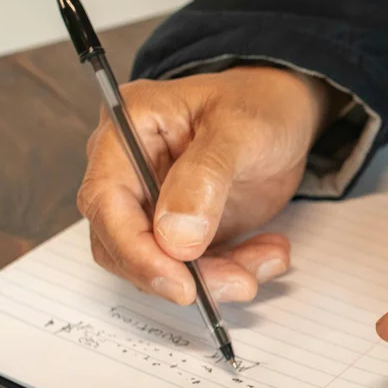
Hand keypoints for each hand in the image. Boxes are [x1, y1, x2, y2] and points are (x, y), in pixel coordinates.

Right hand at [76, 66, 334, 305]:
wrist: (282, 112)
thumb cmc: (257, 104)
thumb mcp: (239, 129)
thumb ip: (205, 177)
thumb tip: (174, 238)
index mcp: (127, 129)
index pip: (106, 200)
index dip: (135, 250)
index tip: (180, 283)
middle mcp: (127, 169)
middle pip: (123, 242)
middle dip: (179, 272)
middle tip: (237, 282)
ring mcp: (151, 202)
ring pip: (159, 264)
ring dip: (214, 276)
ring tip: (267, 260)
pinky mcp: (179, 229)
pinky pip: (192, 268)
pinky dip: (231, 270)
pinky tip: (269, 254)